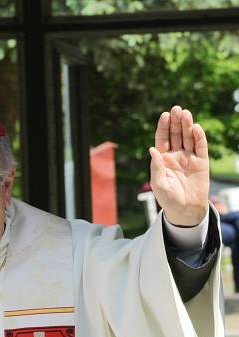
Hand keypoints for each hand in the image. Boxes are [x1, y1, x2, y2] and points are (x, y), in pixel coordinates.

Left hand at [149, 106, 209, 225]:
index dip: (163, 127)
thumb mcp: (159, 184)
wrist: (185, 210)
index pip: (162, 139)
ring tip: (185, 113)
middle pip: (175, 135)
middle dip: (175, 122)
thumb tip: (152, 149)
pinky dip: (199, 137)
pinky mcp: (201, 162)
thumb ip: (156, 167)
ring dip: (187, 125)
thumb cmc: (168, 198)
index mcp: (162, 159)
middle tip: (176, 109)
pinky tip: (196, 127)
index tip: (165, 115)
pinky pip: (200, 147)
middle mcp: (175, 155)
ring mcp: (189, 157)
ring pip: (188, 137)